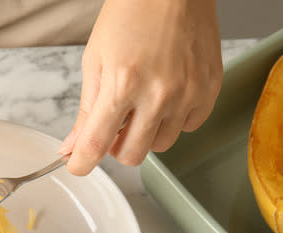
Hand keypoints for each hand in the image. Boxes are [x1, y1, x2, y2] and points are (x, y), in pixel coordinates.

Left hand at [59, 0, 222, 173]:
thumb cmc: (131, 14)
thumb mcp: (96, 60)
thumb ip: (86, 109)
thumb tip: (73, 146)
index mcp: (122, 84)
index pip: (96, 145)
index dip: (82, 163)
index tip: (78, 166)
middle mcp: (158, 94)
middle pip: (131, 155)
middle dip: (115, 147)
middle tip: (113, 123)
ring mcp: (188, 94)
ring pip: (160, 145)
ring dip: (145, 134)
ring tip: (141, 104)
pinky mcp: (209, 90)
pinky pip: (188, 127)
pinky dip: (173, 120)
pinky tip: (166, 95)